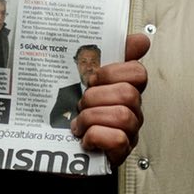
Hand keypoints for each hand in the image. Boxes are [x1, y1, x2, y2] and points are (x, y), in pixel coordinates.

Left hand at [72, 31, 148, 165]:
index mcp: (123, 90)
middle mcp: (130, 111)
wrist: (52, 149)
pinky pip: (118, 139)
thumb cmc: (70, 114)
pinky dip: (96, 136)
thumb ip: (104, 56)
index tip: (92, 78)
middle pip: (129, 93)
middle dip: (96, 96)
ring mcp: (127, 133)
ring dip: (91, 117)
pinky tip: (85, 138)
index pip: (137, 72)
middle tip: (80, 104)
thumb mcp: (81, 80)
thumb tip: (140, 39)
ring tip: (78, 124)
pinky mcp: (118, 154)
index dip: (112, 72)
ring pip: (123, 115)